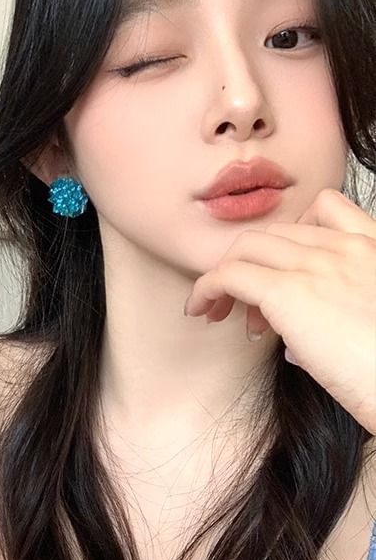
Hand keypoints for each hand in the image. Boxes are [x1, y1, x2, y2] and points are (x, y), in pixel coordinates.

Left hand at [184, 188, 375, 434]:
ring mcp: (318, 264)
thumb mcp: (373, 329)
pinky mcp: (288, 291)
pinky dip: (206, 288)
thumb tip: (295, 346)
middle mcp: (349, 247)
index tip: (282, 282)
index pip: (323, 213)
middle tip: (244, 308)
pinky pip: (228, 274)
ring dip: (226, 274)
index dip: (290, 244)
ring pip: (247, 246)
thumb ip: (338, 321)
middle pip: (277, 232)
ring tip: (220, 312)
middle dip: (254, 264)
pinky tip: (201, 310)